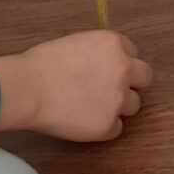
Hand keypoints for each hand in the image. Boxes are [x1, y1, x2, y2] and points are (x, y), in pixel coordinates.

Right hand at [0, 30, 150, 142]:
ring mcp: (118, 99)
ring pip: (134, 105)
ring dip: (118, 106)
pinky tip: (84, 122)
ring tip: (93, 108)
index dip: (119, 63)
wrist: (29, 88)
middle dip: (131, 83)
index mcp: (114, 45)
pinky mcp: (108, 125)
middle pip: (145, 77)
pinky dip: (104, 127)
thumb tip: (99, 66)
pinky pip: (116, 128)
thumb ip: (97, 54)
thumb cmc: (42, 63)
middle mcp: (123, 69)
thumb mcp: (76, 44)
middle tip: (110, 90)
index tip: (107, 71)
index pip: (132, 53)